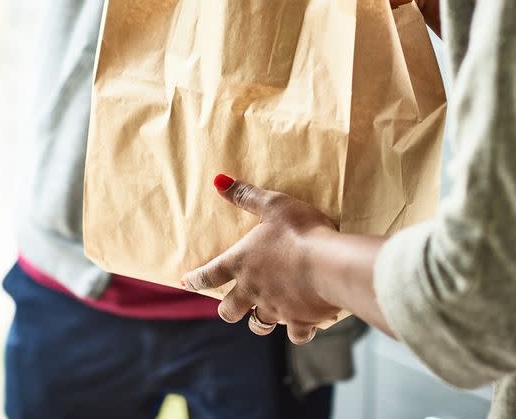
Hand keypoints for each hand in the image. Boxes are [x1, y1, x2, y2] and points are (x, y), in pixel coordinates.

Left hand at [182, 175, 341, 344]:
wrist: (328, 264)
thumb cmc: (299, 231)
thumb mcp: (273, 205)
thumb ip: (246, 195)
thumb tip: (218, 180)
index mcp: (241, 263)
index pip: (209, 275)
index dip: (195, 279)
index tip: (186, 282)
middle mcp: (252, 290)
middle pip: (228, 311)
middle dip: (228, 310)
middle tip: (231, 306)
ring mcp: (275, 308)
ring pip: (258, 324)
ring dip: (259, 320)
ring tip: (266, 315)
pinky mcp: (299, 321)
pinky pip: (295, 334)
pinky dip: (298, 330)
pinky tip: (305, 324)